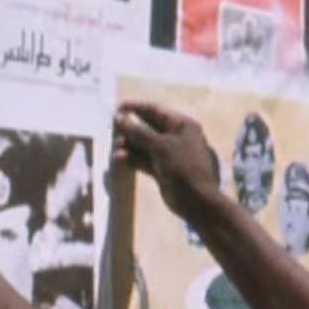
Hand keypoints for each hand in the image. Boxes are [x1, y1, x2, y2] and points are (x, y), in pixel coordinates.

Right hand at [113, 102, 220, 217]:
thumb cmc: (183, 167)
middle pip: (147, 127)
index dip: (136, 107)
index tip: (116, 108)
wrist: (196, 200)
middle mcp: (175, 137)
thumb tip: (120, 118)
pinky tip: (119, 160)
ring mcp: (168, 154)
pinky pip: (143, 160)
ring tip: (116, 150)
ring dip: (128, 146)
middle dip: (129, 129)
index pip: (155, 110)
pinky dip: (132, 159)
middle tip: (112, 131)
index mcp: (182, 125)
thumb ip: (139, 132)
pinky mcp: (161, 169)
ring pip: (143, 145)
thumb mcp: (161, 146)